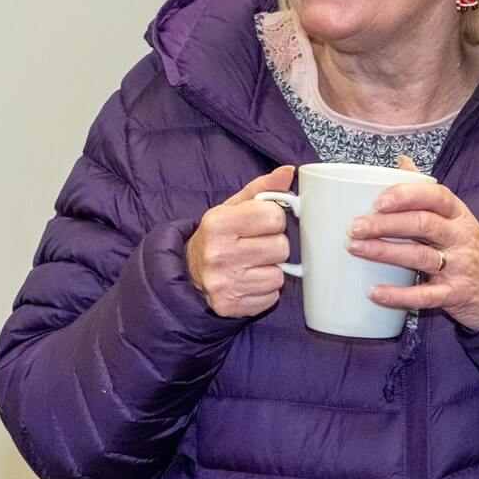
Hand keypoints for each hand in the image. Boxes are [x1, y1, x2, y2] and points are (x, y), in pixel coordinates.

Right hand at [186, 166, 295, 317]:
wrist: (189, 272)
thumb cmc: (218, 236)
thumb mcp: (232, 207)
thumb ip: (262, 189)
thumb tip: (289, 172)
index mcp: (218, 223)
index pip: (273, 216)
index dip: (273, 219)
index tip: (262, 224)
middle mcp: (218, 254)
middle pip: (280, 247)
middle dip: (274, 245)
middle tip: (258, 245)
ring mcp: (223, 283)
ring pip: (278, 275)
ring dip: (271, 270)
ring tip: (253, 264)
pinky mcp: (230, 306)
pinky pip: (271, 297)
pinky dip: (265, 290)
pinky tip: (249, 281)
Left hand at [350, 168, 478, 331]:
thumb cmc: (470, 247)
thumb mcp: (456, 217)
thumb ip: (427, 191)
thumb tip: (401, 161)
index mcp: (458, 214)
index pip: (435, 197)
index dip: (406, 196)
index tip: (378, 201)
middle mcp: (460, 237)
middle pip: (423, 225)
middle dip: (386, 224)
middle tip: (355, 227)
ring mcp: (459, 267)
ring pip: (420, 257)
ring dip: (385, 252)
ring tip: (356, 249)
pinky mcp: (454, 294)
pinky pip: (425, 295)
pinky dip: (399, 295)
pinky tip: (375, 292)